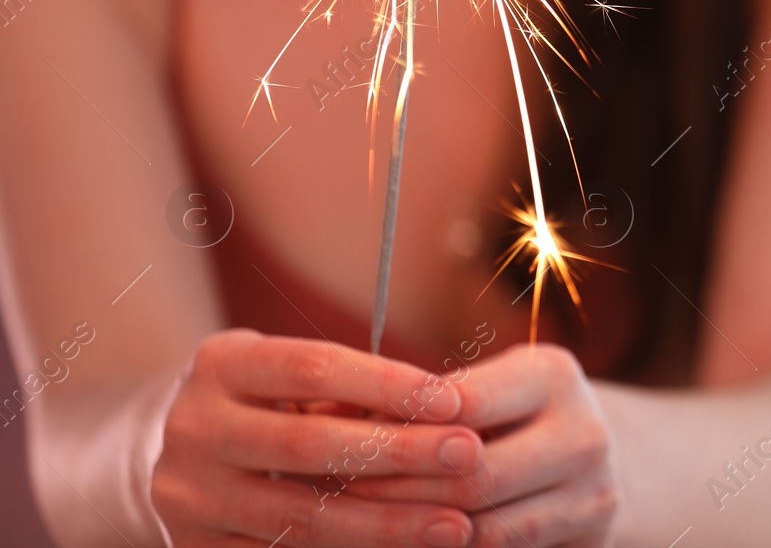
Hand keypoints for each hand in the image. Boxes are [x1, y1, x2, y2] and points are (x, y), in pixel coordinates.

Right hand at [152, 329, 486, 546]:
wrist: (181, 457)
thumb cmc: (269, 402)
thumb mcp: (291, 377)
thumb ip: (349, 391)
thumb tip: (445, 412)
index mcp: (221, 365)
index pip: (313, 366)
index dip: (387, 384)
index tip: (454, 402)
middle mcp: (194, 429)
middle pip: (308, 444)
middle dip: (399, 453)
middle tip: (469, 456)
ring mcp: (188, 498)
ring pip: (301, 517)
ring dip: (387, 524)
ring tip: (456, 524)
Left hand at [346, 344, 620, 547]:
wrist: (587, 457)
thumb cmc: (510, 412)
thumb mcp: (481, 386)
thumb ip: (420, 400)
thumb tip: (328, 415)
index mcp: (554, 375)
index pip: (465, 405)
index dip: (401, 428)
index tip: (341, 442)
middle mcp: (585, 433)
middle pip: (475, 478)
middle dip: (398, 491)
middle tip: (336, 496)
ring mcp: (594, 495)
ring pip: (488, 533)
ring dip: (418, 534)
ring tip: (363, 528)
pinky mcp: (594, 542)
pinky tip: (411, 542)